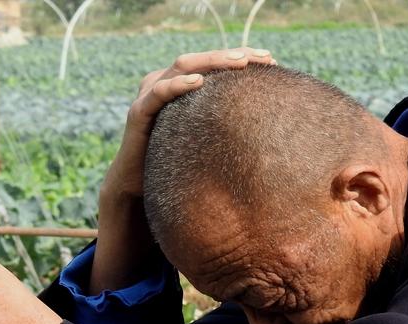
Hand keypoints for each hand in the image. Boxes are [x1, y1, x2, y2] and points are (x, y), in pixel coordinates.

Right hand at [104, 47, 275, 199]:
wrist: (135, 184)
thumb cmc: (173, 160)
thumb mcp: (202, 137)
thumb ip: (221, 124)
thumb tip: (263, 125)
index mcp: (179, 85)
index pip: (213, 64)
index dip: (241, 58)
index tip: (272, 60)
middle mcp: (163, 82)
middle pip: (201, 59)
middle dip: (232, 55)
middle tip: (263, 57)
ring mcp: (149, 94)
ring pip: (182, 66)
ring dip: (212, 61)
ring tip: (240, 61)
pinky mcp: (139, 112)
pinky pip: (159, 93)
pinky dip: (178, 84)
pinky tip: (199, 82)